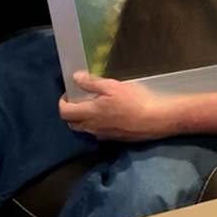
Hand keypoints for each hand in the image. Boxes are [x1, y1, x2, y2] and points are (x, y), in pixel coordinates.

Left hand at [58, 71, 173, 140]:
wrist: (154, 120)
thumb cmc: (133, 101)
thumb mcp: (112, 86)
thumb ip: (91, 83)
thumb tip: (75, 78)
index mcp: (89, 114)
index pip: (65, 112)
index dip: (62, 102)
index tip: (68, 93)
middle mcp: (92, 128)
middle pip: (71, 124)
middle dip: (70, 112)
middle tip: (78, 99)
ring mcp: (103, 135)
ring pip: (84, 129)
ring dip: (82, 119)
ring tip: (93, 106)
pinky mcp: (114, 139)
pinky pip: (97, 132)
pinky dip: (95, 124)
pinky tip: (107, 115)